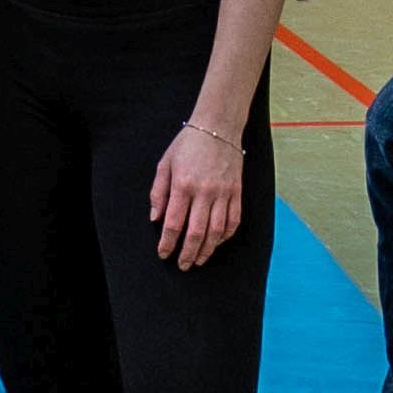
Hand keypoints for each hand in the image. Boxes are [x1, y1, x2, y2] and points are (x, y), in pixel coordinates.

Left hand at [149, 120, 245, 269]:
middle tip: (182, 265)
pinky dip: (225, 236)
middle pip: (196, 232)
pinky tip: (217, 243)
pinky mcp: (237, 193)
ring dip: (207, 249)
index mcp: (183, 185)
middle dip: (188, 252)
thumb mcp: (165, 164)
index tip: (164, 253)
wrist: (217, 127)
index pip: (174, 222)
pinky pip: (233, 221)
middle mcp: (204, 192)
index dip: (168, 242)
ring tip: (198, 259)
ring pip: (216, 231)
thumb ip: (158, 192)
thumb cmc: (188, 144)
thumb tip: (155, 219)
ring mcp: (223, 193)